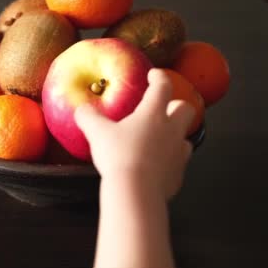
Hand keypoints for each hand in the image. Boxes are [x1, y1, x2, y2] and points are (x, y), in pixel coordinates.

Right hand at [75, 68, 194, 198]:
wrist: (136, 192)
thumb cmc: (119, 156)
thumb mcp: (97, 133)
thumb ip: (88, 117)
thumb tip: (82, 110)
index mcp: (153, 113)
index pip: (163, 86)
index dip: (159, 77)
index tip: (154, 75)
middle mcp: (171, 130)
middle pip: (186, 109)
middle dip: (176, 105)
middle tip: (162, 109)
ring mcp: (178, 153)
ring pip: (185, 137)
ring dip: (175, 135)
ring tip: (159, 140)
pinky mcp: (178, 175)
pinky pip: (178, 163)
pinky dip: (169, 161)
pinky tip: (155, 166)